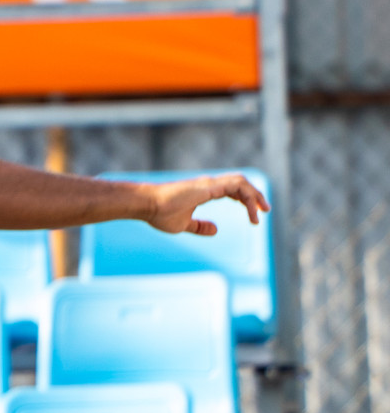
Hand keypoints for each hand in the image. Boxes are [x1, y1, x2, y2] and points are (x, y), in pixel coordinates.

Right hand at [144, 174, 269, 234]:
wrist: (148, 205)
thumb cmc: (160, 213)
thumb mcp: (184, 224)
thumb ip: (199, 227)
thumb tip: (215, 230)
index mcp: (203, 191)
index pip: (231, 189)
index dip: (245, 199)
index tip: (255, 214)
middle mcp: (208, 184)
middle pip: (240, 183)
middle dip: (255, 195)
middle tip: (265, 210)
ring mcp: (209, 184)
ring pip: (241, 181)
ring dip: (255, 195)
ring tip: (264, 211)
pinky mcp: (209, 187)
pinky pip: (236, 186)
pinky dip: (248, 196)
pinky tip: (253, 211)